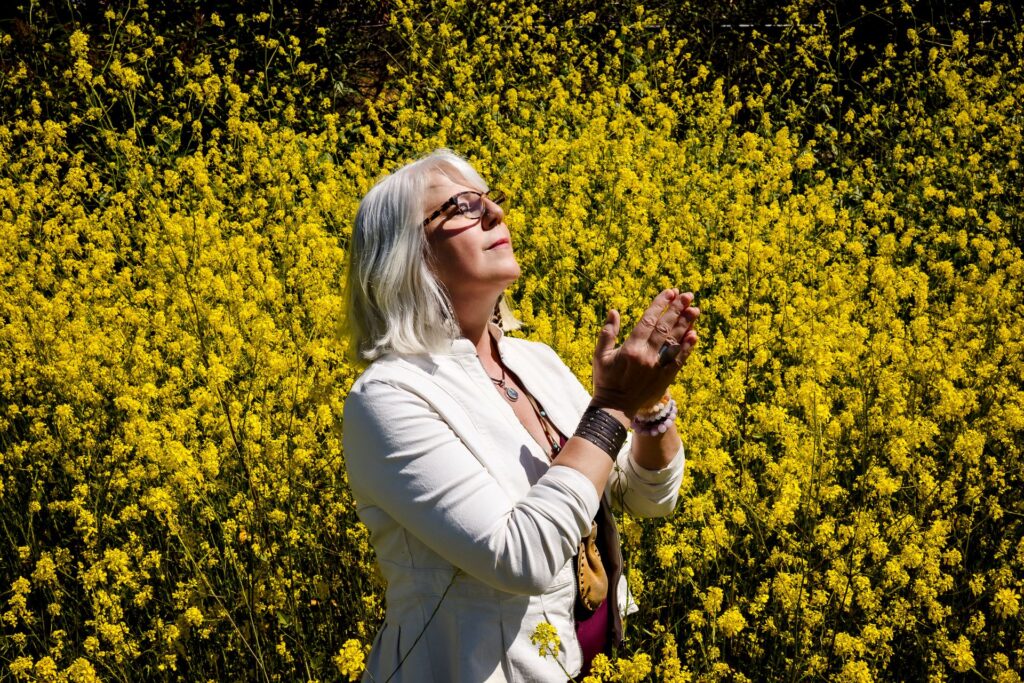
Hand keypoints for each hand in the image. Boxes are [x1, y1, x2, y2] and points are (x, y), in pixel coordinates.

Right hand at [591, 289, 699, 417]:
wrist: (615, 408)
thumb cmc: (605, 380)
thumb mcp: (600, 356)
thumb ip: (607, 333)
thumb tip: (614, 311)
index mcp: (631, 348)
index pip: (648, 321)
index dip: (660, 305)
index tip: (670, 292)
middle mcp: (647, 356)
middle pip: (665, 328)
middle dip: (677, 310)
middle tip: (687, 295)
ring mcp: (658, 367)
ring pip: (675, 341)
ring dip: (686, 324)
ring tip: (694, 309)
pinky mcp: (665, 378)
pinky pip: (679, 360)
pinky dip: (687, 347)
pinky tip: (694, 335)